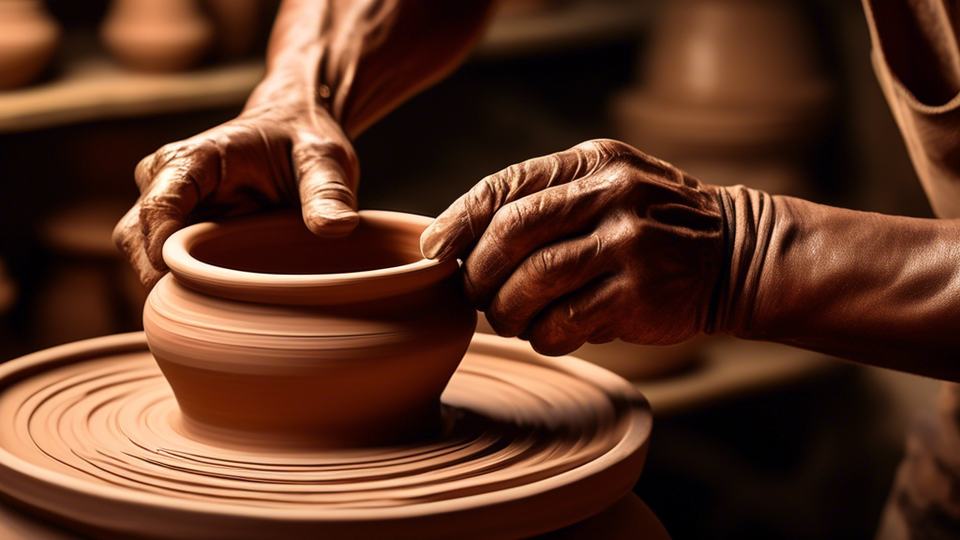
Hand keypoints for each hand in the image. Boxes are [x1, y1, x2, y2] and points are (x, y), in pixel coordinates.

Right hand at [113, 101, 358, 287]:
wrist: (296, 135)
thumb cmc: (304, 141)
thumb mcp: (323, 159)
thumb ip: (327, 191)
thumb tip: (337, 228)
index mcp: (192, 159)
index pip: (159, 206)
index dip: (163, 248)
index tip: (186, 281)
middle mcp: (165, 182)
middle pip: (135, 238)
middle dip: (160, 276)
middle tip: (211, 305)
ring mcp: (167, 209)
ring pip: (141, 258)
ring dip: (172, 285)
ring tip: (221, 304)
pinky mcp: (177, 232)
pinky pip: (163, 268)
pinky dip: (184, 287)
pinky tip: (220, 302)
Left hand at [420, 139, 723, 355]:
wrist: (734, 254)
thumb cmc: (650, 223)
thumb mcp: (609, 185)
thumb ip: (547, 199)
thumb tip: (459, 239)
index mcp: (593, 162)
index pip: (508, 186)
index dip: (460, 219)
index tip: (434, 249)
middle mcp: (611, 195)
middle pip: (513, 232)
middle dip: (478, 270)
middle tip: (473, 293)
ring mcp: (629, 243)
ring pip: (533, 281)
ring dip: (505, 309)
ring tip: (506, 318)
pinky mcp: (639, 294)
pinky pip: (565, 321)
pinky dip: (543, 334)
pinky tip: (546, 332)